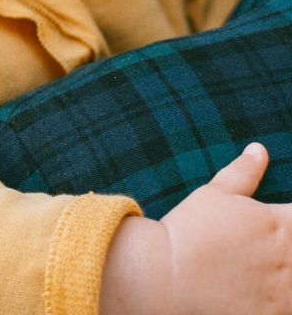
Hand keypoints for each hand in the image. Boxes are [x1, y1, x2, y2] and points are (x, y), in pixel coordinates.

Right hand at [101, 143, 291, 313]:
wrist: (168, 275)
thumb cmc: (190, 230)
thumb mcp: (215, 194)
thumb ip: (244, 172)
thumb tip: (259, 150)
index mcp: (280, 224)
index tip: (284, 222)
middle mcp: (290, 257)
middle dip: (289, 247)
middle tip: (271, 247)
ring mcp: (285, 292)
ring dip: (288, 276)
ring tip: (267, 272)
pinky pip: (288, 309)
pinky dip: (280, 302)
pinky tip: (265, 295)